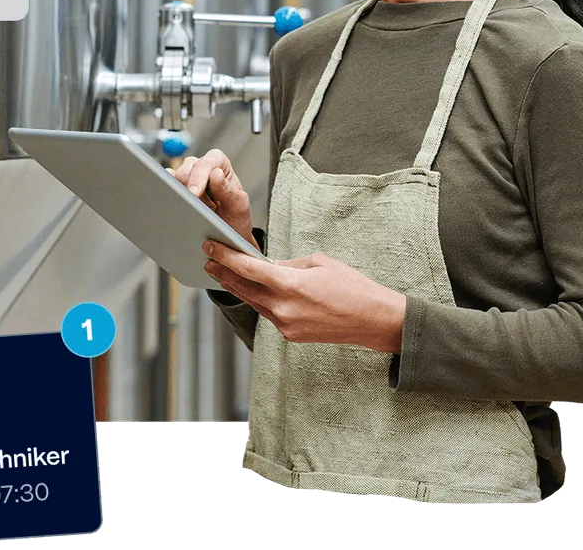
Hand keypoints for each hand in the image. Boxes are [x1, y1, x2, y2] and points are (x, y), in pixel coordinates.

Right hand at [168, 149, 257, 249]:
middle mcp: (201, 167)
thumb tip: (216, 174)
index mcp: (219, 164)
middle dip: (187, 187)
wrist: (226, 238)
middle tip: (190, 206)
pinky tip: (172, 205)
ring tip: (190, 209)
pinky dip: (167, 195)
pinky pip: (165, 187)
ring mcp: (187, 178)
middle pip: (186, 169)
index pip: (207, 162)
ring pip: (173, 178)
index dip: (199, 176)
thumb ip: (229, 191)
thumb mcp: (238, 207)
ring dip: (179, 193)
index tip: (194, 193)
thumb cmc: (235, 219)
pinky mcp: (176, 190)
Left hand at [202, 241, 406, 352]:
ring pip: (253, 302)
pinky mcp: (291, 335)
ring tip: (222, 273)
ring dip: (237, 287)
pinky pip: (267, 313)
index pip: (248, 269)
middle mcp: (283, 309)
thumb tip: (268, 266)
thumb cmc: (352, 286)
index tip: (210, 247)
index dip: (225, 257)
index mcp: (290, 285)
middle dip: (224, 272)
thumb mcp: (318, 262)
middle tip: (207, 259)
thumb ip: (288, 265)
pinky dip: (257, 300)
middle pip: (243, 288)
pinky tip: (251, 290)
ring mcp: (286, 325)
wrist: (374, 320)